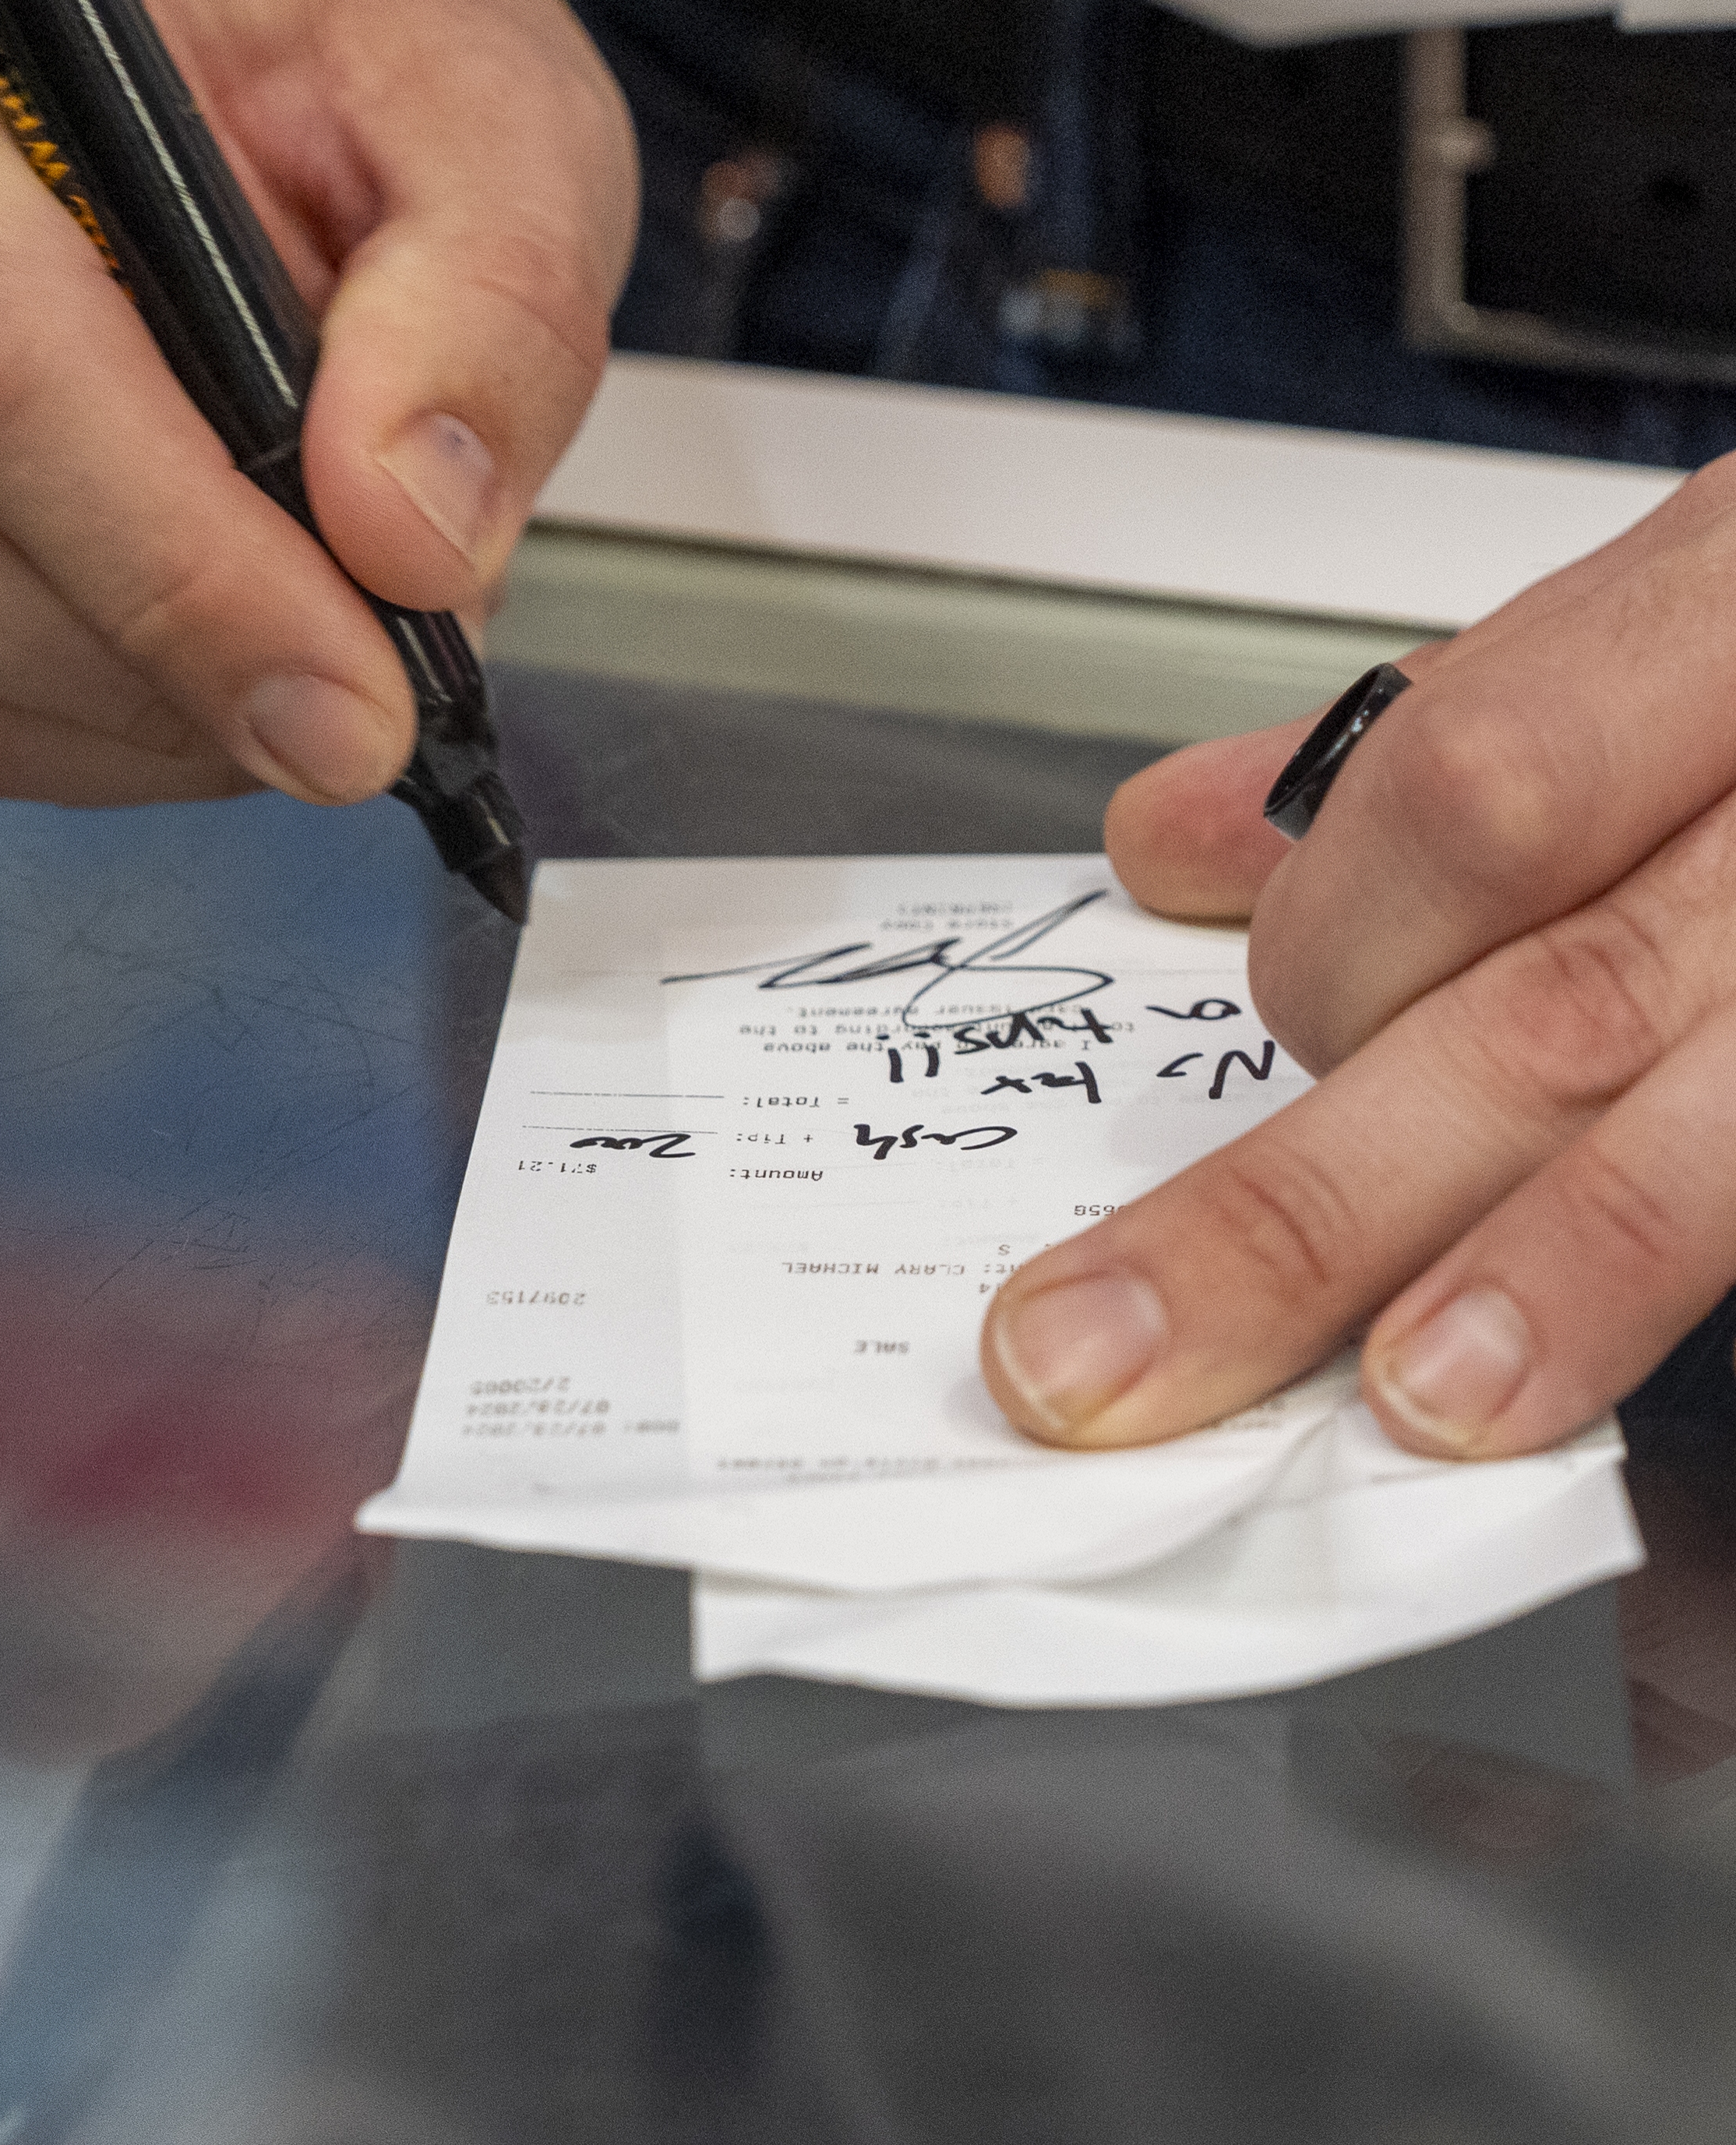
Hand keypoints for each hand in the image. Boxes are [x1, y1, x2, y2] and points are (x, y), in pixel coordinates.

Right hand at [0, 0, 634, 806]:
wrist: (254, 62)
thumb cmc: (352, 58)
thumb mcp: (485, 125)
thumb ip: (483, 309)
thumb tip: (404, 543)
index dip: (180, 581)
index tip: (352, 713)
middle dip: (155, 679)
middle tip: (356, 714)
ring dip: (115, 723)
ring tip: (291, 669)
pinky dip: (59, 728)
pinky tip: (189, 675)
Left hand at [981, 456, 1735, 1461]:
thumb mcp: (1711, 589)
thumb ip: (1463, 722)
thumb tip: (1187, 842)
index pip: (1472, 791)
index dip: (1340, 947)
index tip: (1277, 1036)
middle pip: (1555, 1005)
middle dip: (1303, 1209)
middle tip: (1099, 1355)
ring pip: (1733, 1114)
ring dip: (1572, 1272)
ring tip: (1420, 1406)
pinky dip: (1699, 1282)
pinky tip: (1650, 1409)